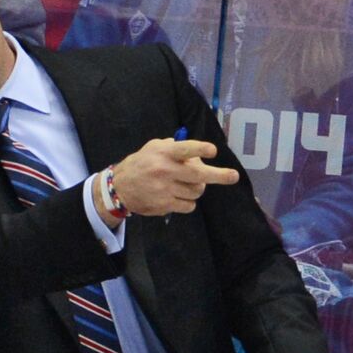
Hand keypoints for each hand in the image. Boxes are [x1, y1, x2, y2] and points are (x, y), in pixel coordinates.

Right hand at [101, 139, 239, 220]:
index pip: (185, 150)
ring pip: (197, 191)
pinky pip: (189, 205)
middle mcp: (164, 171)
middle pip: (198, 175)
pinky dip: (189, 202)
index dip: (200, 150)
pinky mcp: (164, 205)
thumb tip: (197, 154)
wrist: (119, 188)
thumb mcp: (153, 148)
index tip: (213, 151)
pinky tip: (180, 196)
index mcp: (163, 154)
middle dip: (219, 176)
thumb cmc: (141, 164)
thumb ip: (174, 147)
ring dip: (198, 188)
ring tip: (188, 184)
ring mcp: (165, 190)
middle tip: (233, 176)